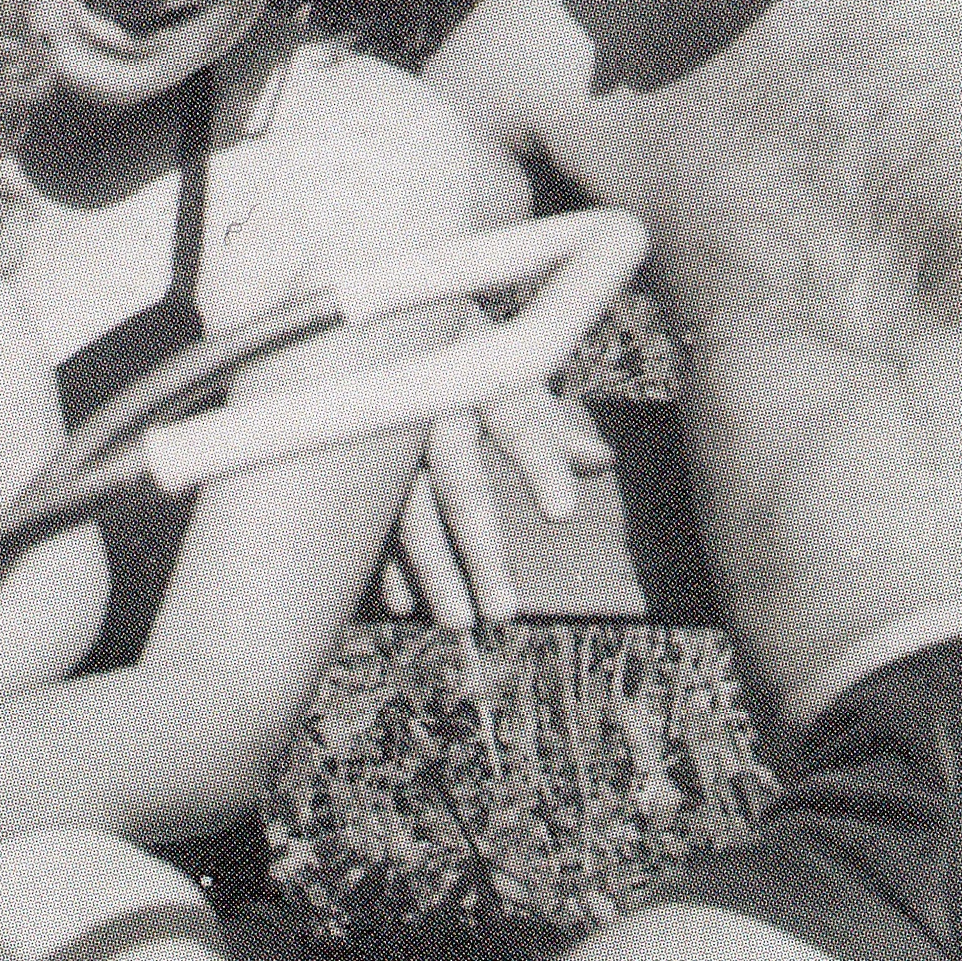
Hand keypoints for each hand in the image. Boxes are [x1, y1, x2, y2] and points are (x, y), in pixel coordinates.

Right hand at [380, 386, 612, 625]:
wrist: (384, 337)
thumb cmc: (464, 366)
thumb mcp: (510, 383)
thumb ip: (552, 426)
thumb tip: (599, 461)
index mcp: (482, 386)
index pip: (518, 427)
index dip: (540, 467)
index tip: (564, 514)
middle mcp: (434, 413)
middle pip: (461, 485)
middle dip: (481, 550)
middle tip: (504, 612)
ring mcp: (392, 441)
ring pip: (411, 512)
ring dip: (433, 571)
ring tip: (460, 623)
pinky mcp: (362, 466)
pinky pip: (371, 520)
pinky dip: (386, 564)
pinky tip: (406, 606)